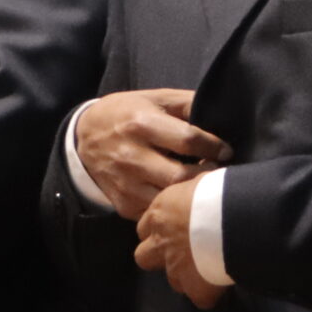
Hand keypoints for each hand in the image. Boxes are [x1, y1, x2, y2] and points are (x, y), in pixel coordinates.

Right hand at [76, 88, 230, 219]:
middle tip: (219, 172)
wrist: (85, 135)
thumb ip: (187, 103)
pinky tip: (181, 197)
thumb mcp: (155, 98)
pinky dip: (172, 207)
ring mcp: (125, 183)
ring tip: (203, 187)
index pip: (188, 140)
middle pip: (180, 176)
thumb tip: (221, 114)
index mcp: (142, 124)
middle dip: (206, 176)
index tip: (226, 151)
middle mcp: (131, 155)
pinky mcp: (123, 204)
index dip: (213, 146)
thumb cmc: (128, 112)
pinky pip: (156, 213)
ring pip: (168, 200)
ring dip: (190, 195)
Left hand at [133, 177, 224, 308]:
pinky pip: (200, 299)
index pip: (145, 227)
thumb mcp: (201, 180)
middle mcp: (161, 242)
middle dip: (159, 258)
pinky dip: (209, 294)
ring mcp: (176, 267)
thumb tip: (200, 182)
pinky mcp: (195, 287)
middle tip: (182, 252)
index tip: (174, 229)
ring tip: (207, 268)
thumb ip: (192, 188)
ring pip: (172, 280)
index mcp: (160, 213)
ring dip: (186, 277)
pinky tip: (222, 284)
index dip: (158, 230)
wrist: (232, 218)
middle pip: (144, 257)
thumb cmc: (217, 192)